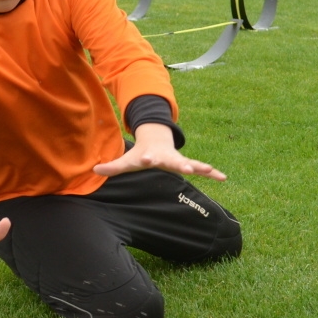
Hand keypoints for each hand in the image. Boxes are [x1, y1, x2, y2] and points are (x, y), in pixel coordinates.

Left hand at [92, 122, 226, 181]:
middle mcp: (167, 157)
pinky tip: (223, 177)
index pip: (148, 157)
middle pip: (174, 162)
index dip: (147, 158)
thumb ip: (112, 166)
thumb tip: (94, 170)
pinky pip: (201, 169)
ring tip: (213, 172)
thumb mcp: (126, 159)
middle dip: (181, 165)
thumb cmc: (140, 154)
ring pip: (192, 163)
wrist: (156, 140)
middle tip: (187, 168)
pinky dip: (212, 173)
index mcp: (151, 156)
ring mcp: (178, 160)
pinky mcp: (186, 164)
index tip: (148, 158)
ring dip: (201, 168)